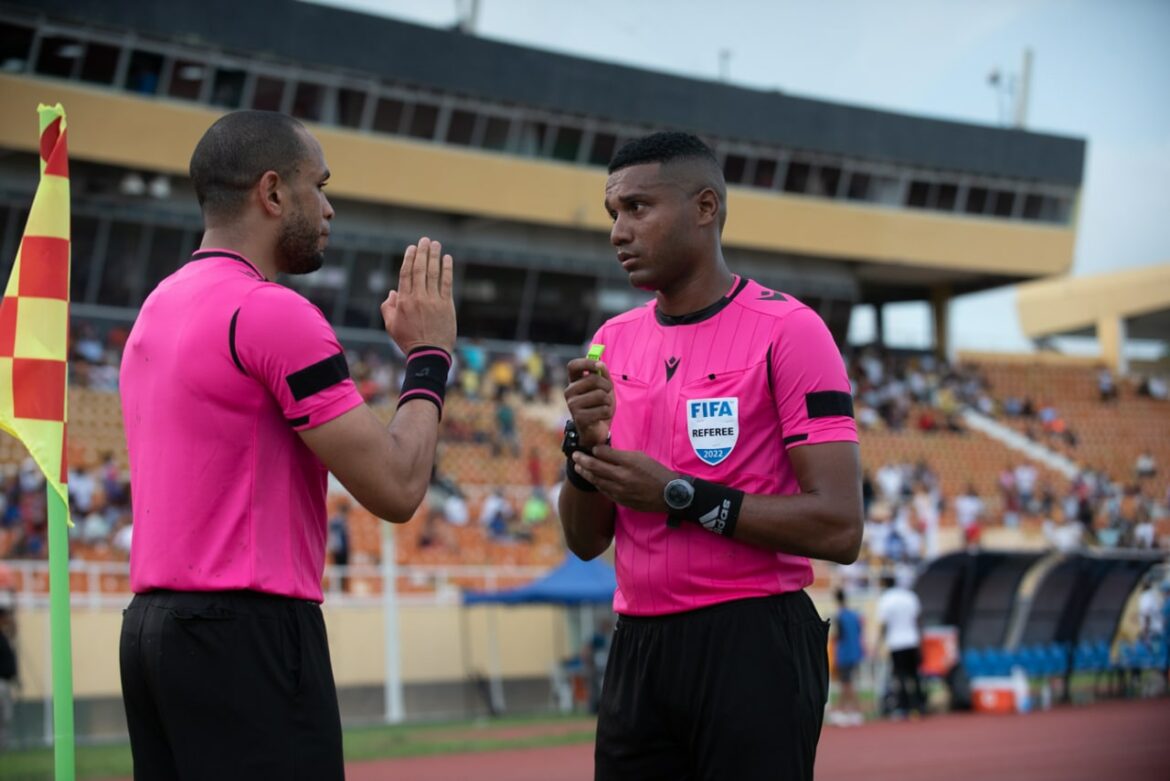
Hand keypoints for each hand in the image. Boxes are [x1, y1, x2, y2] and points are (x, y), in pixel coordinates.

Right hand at [382, 237, 456, 353]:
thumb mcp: (391, 326)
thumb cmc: (409, 341)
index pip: (405, 273)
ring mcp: (433, 300)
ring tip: (435, 244)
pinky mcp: (446, 305)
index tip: (411, 248)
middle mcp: (417, 297)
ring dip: (434, 256)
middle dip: (422, 252)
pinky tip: (448, 259)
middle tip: (424, 240)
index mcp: (403, 301)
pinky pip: (446, 283)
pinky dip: (447, 269)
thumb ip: (388, 308)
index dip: (409, 258)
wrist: (428, 354)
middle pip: (419, 269)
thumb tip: (392, 292)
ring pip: (433, 273)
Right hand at [565, 358, 613, 448]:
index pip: (573, 365)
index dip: (587, 362)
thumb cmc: (599, 406)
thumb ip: (603, 374)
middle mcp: (569, 392)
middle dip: (607, 386)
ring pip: (600, 395)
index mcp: (574, 382)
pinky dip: (608, 413)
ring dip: (608, 402)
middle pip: (593, 379)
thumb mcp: (604, 388)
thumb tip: (600, 364)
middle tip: (607, 394)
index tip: (599, 365)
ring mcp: (572, 405)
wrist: (596, 430)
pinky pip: (603, 410)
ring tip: (603, 407)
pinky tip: (602, 417)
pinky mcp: (579, 418)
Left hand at [570, 445, 674, 511]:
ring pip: (597, 480)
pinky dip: (596, 483)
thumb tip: (604, 451)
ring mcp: (620, 490)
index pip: (604, 454)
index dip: (595, 450)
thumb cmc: (655, 472)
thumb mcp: (641, 457)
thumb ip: (621, 455)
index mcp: (628, 463)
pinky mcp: (621, 500)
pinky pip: (604, 491)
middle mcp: (622, 476)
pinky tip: (592, 479)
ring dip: (585, 473)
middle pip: (596, 467)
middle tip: (574, 456)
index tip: (591, 448)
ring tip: (578, 467)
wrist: (668, 494)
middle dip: (583, 460)